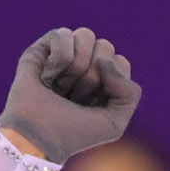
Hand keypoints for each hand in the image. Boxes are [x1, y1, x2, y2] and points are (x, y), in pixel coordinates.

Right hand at [0, 27, 140, 163]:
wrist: (38, 137)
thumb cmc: (75, 132)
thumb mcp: (115, 122)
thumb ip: (131, 92)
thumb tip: (106, 61)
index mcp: (105, 79)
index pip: (120, 61)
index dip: (110, 84)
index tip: (92, 104)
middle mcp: (86, 62)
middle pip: (105, 46)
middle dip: (92, 77)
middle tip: (74, 97)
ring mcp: (65, 53)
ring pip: (86, 35)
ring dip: (74, 67)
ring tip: (60, 87)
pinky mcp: (43, 47)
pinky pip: (63, 34)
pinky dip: (58, 59)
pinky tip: (46, 76)